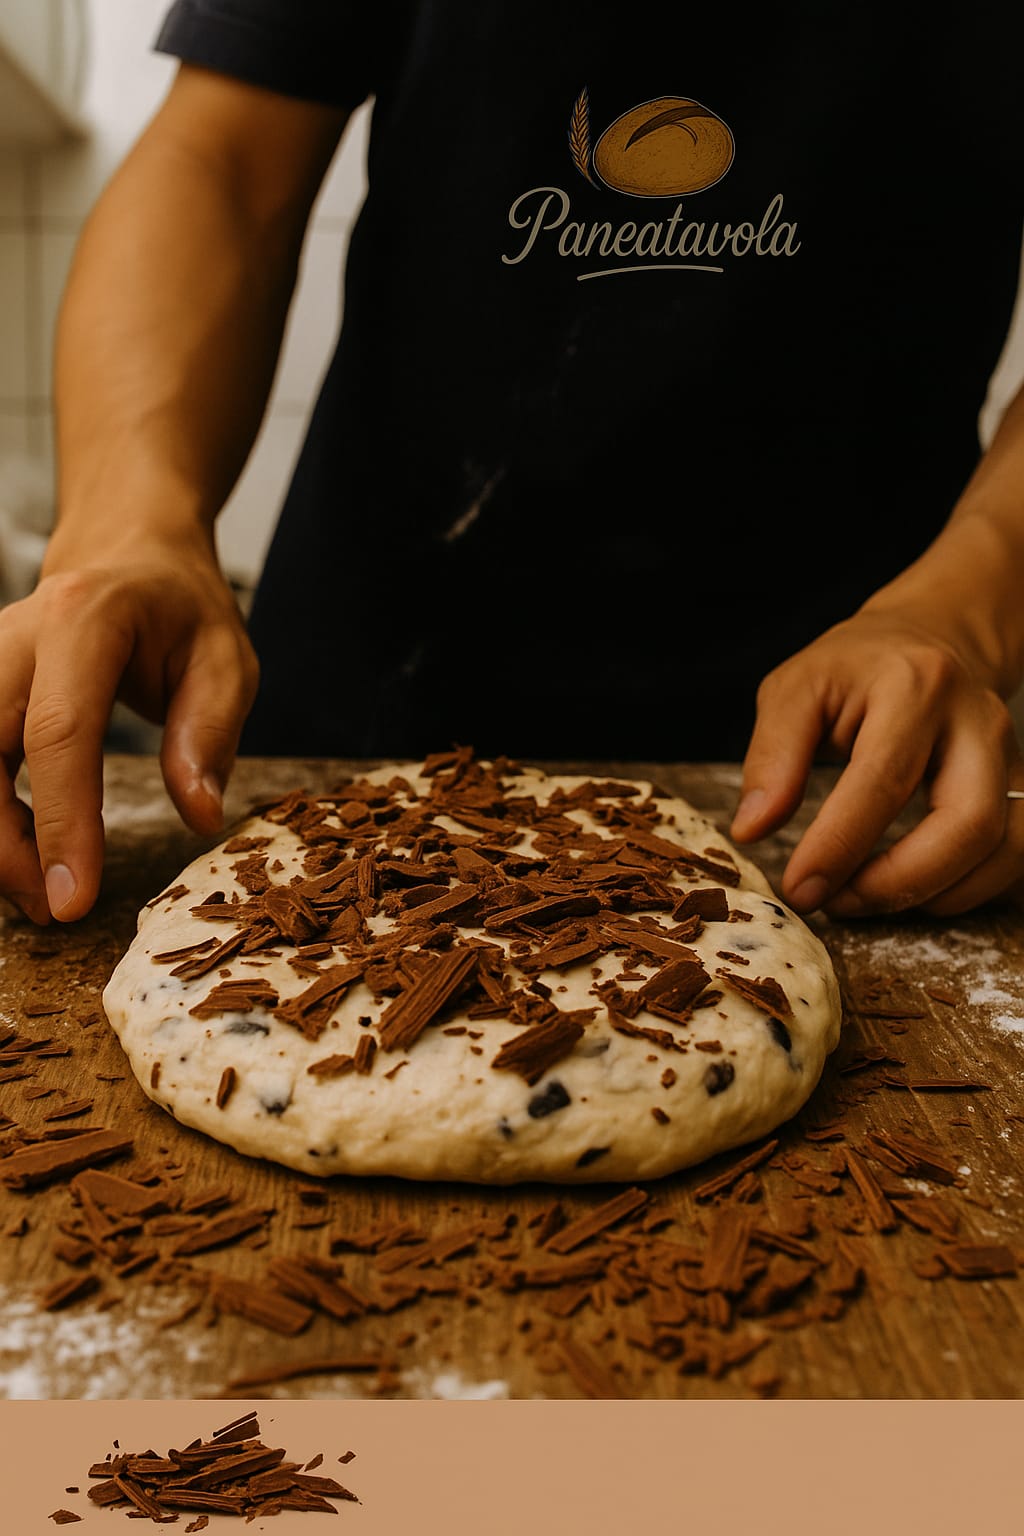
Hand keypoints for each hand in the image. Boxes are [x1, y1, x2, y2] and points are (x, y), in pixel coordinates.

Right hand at [0, 530, 257, 923]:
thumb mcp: (225, 660)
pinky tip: (22, 857)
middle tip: (55, 908)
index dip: (62, 823)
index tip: (75, 898)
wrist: (127, 552)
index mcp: (83, 621)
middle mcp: (13, 638)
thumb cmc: (180, 608)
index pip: (59, 732)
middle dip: (5, 846)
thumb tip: (197, 813)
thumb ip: (208, 732)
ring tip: (41, 892)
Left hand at [729, 610, 1023, 916]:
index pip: (882, 782)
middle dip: (899, 882)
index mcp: (915, 687)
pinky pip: (1013, 856)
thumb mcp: (796, 689)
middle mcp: (977, 722)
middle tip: (835, 903)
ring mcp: (1009, 756)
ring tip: (863, 898)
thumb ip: (772, 756)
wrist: (929, 638)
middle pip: (967, 823)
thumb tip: (751, 830)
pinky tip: (908, 890)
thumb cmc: (855, 669)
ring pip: (1002, 848)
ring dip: (933, 893)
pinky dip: (963, 889)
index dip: (839, 846)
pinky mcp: (1019, 786)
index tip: (798, 889)